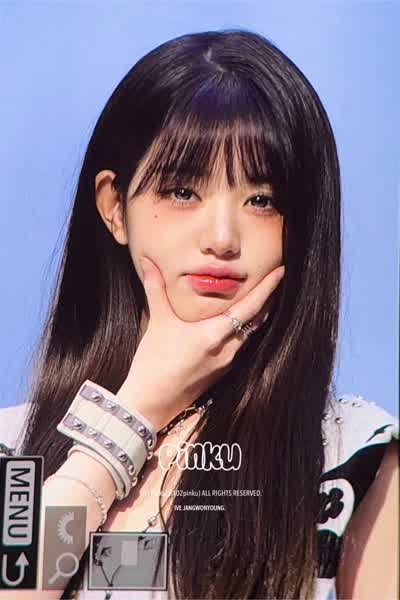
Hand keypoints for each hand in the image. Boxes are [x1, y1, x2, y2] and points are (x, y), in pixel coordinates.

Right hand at [116, 256, 284, 430]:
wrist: (151, 402)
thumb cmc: (153, 362)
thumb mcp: (157, 321)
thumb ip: (155, 288)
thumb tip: (146, 260)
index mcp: (214, 335)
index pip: (250, 307)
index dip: (267, 288)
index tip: (281, 272)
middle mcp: (227, 349)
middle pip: (257, 320)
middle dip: (269, 298)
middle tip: (277, 278)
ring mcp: (227, 363)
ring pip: (251, 333)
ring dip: (259, 314)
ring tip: (264, 296)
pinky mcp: (223, 372)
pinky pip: (242, 345)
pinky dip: (247, 329)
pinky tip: (242, 322)